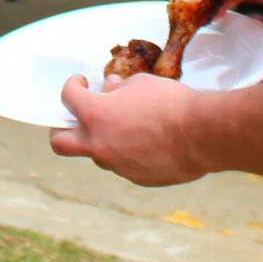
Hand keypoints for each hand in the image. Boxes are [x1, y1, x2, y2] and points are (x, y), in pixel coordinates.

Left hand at [50, 71, 206, 184]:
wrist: (202, 134)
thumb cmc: (170, 103)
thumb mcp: (140, 84)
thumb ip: (118, 88)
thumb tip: (110, 88)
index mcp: (94, 115)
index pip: (67, 98)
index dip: (72, 86)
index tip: (82, 83)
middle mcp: (99, 144)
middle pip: (60, 144)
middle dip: (61, 130)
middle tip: (75, 118)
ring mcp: (117, 165)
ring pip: (97, 154)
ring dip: (103, 140)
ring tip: (125, 126)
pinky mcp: (136, 178)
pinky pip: (123, 164)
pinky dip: (127, 153)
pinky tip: (148, 142)